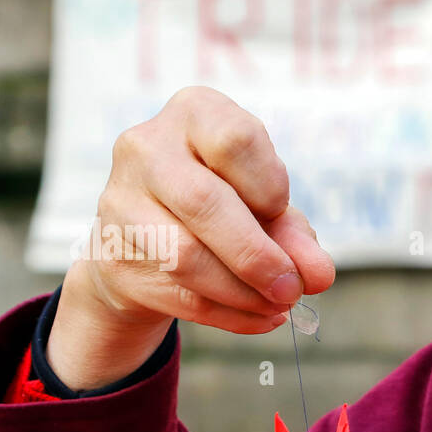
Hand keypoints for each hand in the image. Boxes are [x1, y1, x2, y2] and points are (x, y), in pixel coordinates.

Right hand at [50, 86, 335, 389]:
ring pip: (185, 257)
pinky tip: (260, 317)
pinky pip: (179, 295)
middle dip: (258, 255)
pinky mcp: (112, 256)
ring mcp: (119, 201)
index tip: (279, 211)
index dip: (268, 185)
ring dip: (244, 293)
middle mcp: (147, 148)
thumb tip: (318, 276)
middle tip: (292, 288)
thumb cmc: (226, 206)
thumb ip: (296, 236)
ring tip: (279, 305)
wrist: (153, 238)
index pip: (235, 140)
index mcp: (194, 114)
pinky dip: (231, 316)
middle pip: (204, 202)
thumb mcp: (267, 209)